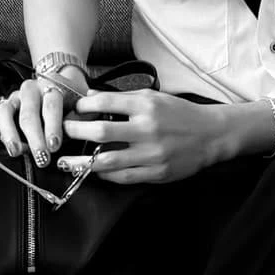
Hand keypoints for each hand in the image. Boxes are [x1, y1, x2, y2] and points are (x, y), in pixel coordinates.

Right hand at [0, 65, 89, 166]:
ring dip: (12, 134)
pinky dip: (4, 132)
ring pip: (7, 111)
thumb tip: (74, 137)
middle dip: (34, 138)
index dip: (52, 126)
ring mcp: (17, 95)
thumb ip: (78, 121)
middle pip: (29, 113)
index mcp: (54, 85)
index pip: (51, 105)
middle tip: (41, 157)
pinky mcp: (6, 103)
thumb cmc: (73, 102)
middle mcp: (33, 88)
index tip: (54, 145)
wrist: (65, 87)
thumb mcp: (82, 109)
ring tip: (17, 152)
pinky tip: (13, 147)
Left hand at [57, 88, 219, 184]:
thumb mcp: (154, 97)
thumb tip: (91, 98)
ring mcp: (152, 153)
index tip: (74, 109)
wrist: (211, 135)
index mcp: (146, 105)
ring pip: (107, 160)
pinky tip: (93, 171)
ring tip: (65, 161)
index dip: (83, 106)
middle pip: (101, 131)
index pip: (105, 102)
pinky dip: (104, 175)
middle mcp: (148, 128)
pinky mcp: (156, 173)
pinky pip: (122, 177)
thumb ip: (124, 99)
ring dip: (81, 161)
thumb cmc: (179, 113)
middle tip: (62, 131)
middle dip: (76, 131)